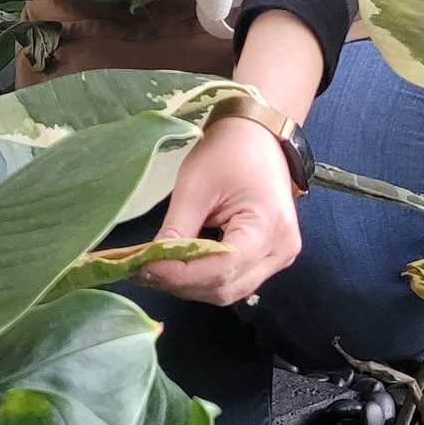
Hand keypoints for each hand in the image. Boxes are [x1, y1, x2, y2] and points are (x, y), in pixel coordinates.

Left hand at [139, 114, 300, 306]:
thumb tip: (149, 265)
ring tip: (157, 269)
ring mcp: (280, 257)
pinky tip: (179, 266)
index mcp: (268, 228)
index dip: (178, 275)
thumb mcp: (195, 187)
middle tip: (143, 270)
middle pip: (225, 288)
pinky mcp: (270, 257)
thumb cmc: (229, 151)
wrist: (258, 134)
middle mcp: (281, 250)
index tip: (142, 268)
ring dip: (191, 285)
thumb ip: (175, 232)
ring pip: (229, 290)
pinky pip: (235, 280)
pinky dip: (205, 278)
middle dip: (181, 283)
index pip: (219, 270)